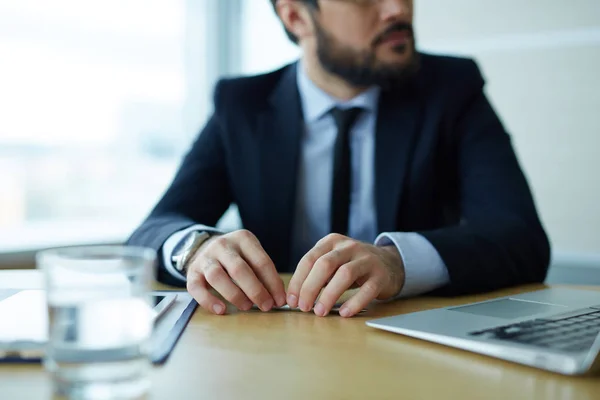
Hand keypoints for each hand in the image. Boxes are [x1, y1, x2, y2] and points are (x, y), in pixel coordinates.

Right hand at [186, 230, 285, 314]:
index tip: (280, 300)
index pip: (261, 261)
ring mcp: (205, 258)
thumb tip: (278, 297)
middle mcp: (223, 245)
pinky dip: (208, 300)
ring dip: (234, 295)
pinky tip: (221, 310)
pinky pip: (196, 287)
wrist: (205, 246)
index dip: (272, 283)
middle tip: (266, 306)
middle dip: (256, 290)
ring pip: (217, 276)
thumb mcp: (251, 255)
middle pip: (239, 269)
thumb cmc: (236, 256)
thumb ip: (263, 273)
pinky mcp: (192, 272)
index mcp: (243, 239)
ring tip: (247, 307)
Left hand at [287, 234, 404, 317]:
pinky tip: (344, 313)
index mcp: (332, 242)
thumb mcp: (333, 262)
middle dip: (310, 288)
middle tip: (304, 307)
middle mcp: (349, 247)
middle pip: (324, 265)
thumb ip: (316, 274)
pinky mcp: (381, 275)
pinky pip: (367, 289)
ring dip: (329, 295)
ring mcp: (367, 259)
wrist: (389, 263)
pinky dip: (354, 302)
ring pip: (345, 274)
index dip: (298, 281)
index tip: (292, 301)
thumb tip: (295, 297)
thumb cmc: (353, 266)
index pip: (309, 259)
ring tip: (320, 312)